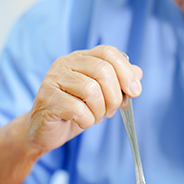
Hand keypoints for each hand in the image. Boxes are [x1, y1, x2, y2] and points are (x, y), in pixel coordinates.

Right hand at [25, 45, 142, 154]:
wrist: (46, 131)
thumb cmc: (74, 111)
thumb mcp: (102, 97)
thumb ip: (118, 83)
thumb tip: (138, 72)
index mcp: (80, 58)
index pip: (108, 53)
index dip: (126, 72)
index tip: (135, 92)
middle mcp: (66, 63)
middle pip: (102, 71)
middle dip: (114, 96)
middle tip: (110, 111)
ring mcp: (53, 79)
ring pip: (91, 90)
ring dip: (99, 111)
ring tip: (94, 117)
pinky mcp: (47, 99)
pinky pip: (77, 109)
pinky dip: (86, 121)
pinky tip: (82, 122)